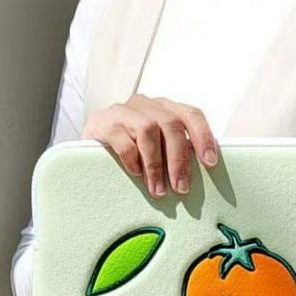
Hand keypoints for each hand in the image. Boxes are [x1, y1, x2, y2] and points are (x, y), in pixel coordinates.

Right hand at [82, 94, 218, 198]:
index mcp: (164, 108)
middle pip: (171, 124)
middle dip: (179, 159)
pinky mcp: (103, 123)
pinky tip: (135, 174)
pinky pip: (122, 138)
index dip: (204, 136)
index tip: (211, 163)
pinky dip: (132, 158)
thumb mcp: (155, 149)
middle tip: (180, 188)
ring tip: (157, 190)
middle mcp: (146, 104)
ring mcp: (123, 111)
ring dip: (155, 164)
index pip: (191, 114)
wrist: (85, 149)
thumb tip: (198, 176)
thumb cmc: (128, 153)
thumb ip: (174, 153)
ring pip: (148, 130)